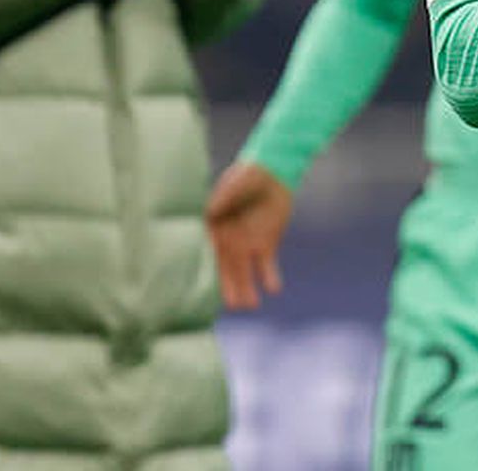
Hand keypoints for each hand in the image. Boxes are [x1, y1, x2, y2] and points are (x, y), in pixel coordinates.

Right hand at [205, 160, 292, 310]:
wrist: (273, 171)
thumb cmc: (248, 176)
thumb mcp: (234, 186)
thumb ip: (223, 200)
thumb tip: (208, 212)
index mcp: (213, 229)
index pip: (206, 253)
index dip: (205, 269)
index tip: (203, 286)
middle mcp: (227, 241)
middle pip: (225, 268)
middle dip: (228, 286)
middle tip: (230, 305)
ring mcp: (246, 244)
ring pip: (244, 272)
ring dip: (247, 288)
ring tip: (250, 305)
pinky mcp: (266, 244)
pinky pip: (267, 266)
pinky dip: (270, 277)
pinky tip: (274, 289)